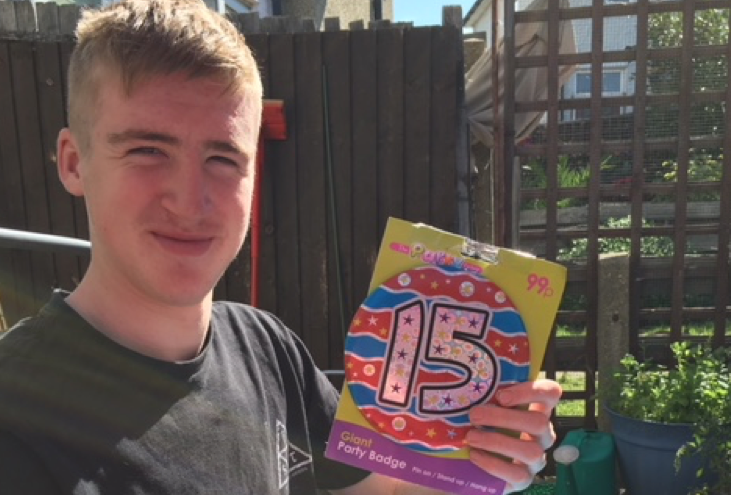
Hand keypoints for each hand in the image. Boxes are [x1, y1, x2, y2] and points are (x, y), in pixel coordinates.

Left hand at [464, 379, 561, 493]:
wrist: (479, 462)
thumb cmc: (485, 424)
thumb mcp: (488, 405)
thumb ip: (486, 393)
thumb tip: (467, 383)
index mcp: (537, 409)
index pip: (550, 393)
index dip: (531, 391)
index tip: (501, 396)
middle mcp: (543, 434)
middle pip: (539, 422)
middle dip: (504, 418)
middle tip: (474, 415)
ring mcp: (537, 458)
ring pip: (531, 451)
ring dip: (497, 442)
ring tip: (471, 437)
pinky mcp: (525, 479)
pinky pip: (518, 474)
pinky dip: (493, 464)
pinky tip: (474, 454)